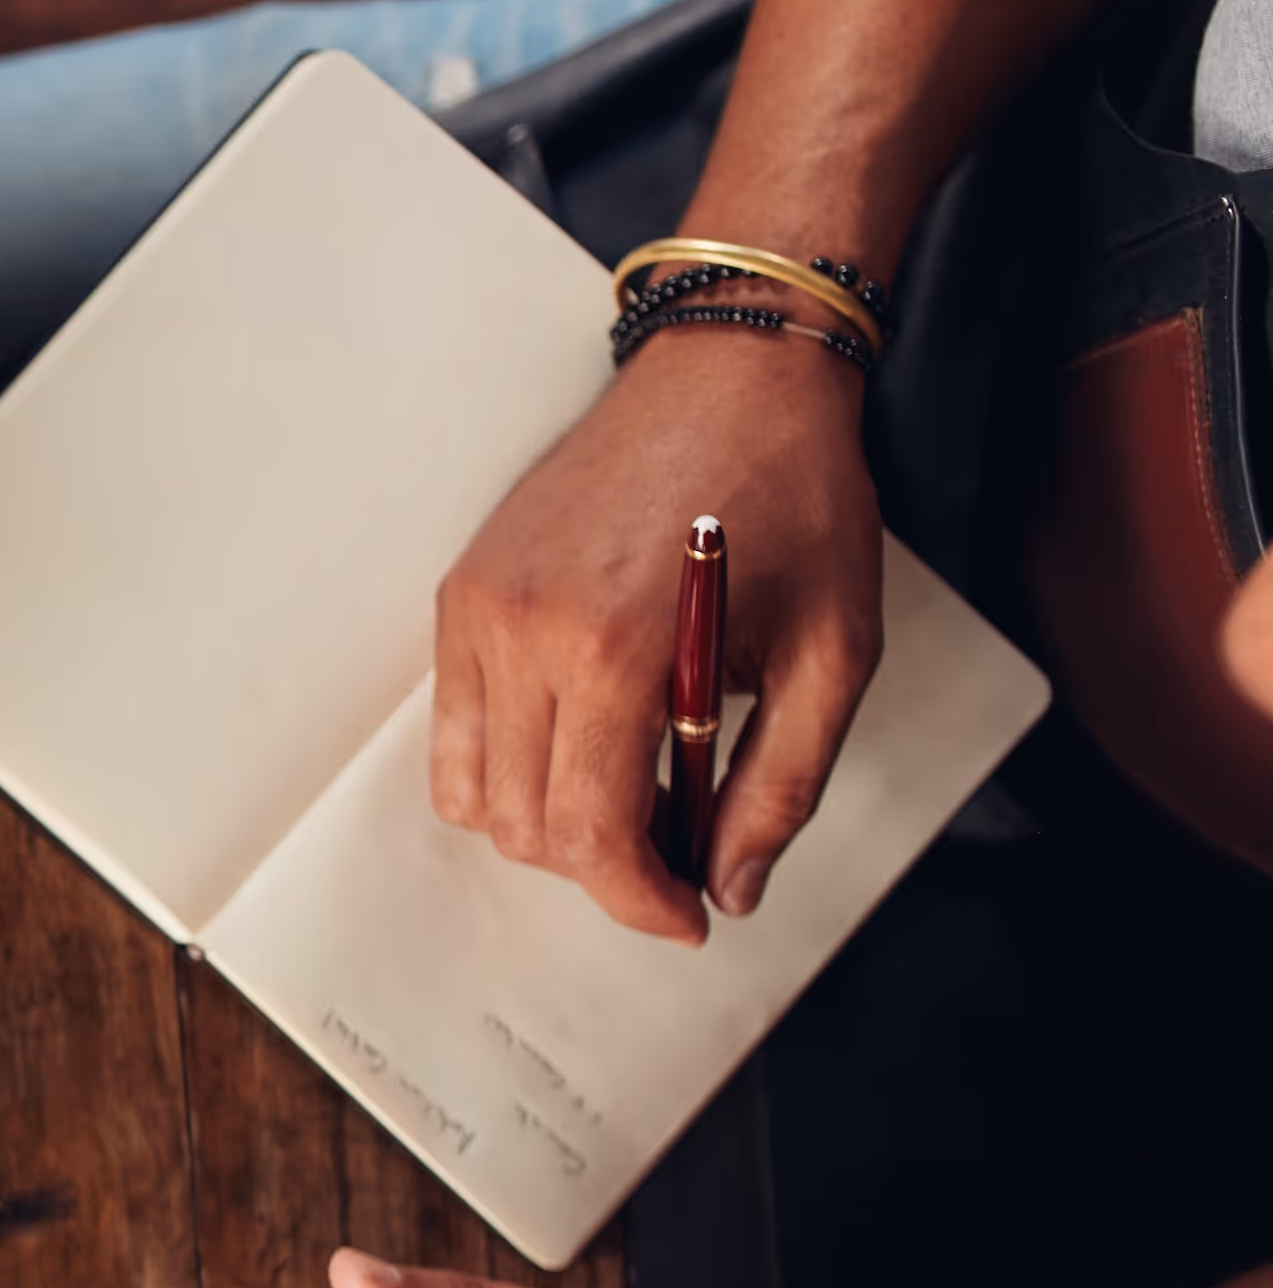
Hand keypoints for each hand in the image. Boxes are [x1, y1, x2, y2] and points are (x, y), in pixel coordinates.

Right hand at [431, 327, 883, 940]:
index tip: (685, 914)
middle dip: (602, 865)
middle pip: (525, 827)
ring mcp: (481, 611)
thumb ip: (783, 784)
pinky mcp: (462, 594)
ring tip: (627, 791)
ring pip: (474, 792)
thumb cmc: (794, 496)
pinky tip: (578, 742)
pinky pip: (452, 731)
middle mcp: (528, 631)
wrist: (733, 373)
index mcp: (621, 647)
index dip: (638, 898)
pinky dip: (505, 768)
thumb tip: (732, 885)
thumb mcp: (836, 651)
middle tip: (675, 844)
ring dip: (548, 823)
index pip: (590, 832)